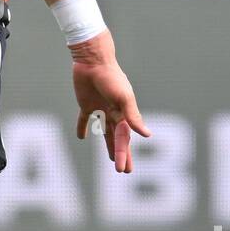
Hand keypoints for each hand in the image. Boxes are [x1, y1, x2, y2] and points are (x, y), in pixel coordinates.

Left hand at [69, 31, 150, 173]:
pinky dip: (83, 128)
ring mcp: (100, 108)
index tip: (126, 170)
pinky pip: (84, 119)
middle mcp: (114, 113)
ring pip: (105, 132)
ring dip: (108, 145)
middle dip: (121, 154)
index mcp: (124, 113)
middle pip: (118, 138)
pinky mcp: (86, 103)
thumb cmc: (111, 77)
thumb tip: (147, 135)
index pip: (124, 139)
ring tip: (110, 158)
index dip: (124, 155)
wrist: (93, 60)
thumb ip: (133, 116)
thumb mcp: (124, 97)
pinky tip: (82, 138)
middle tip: (123, 170)